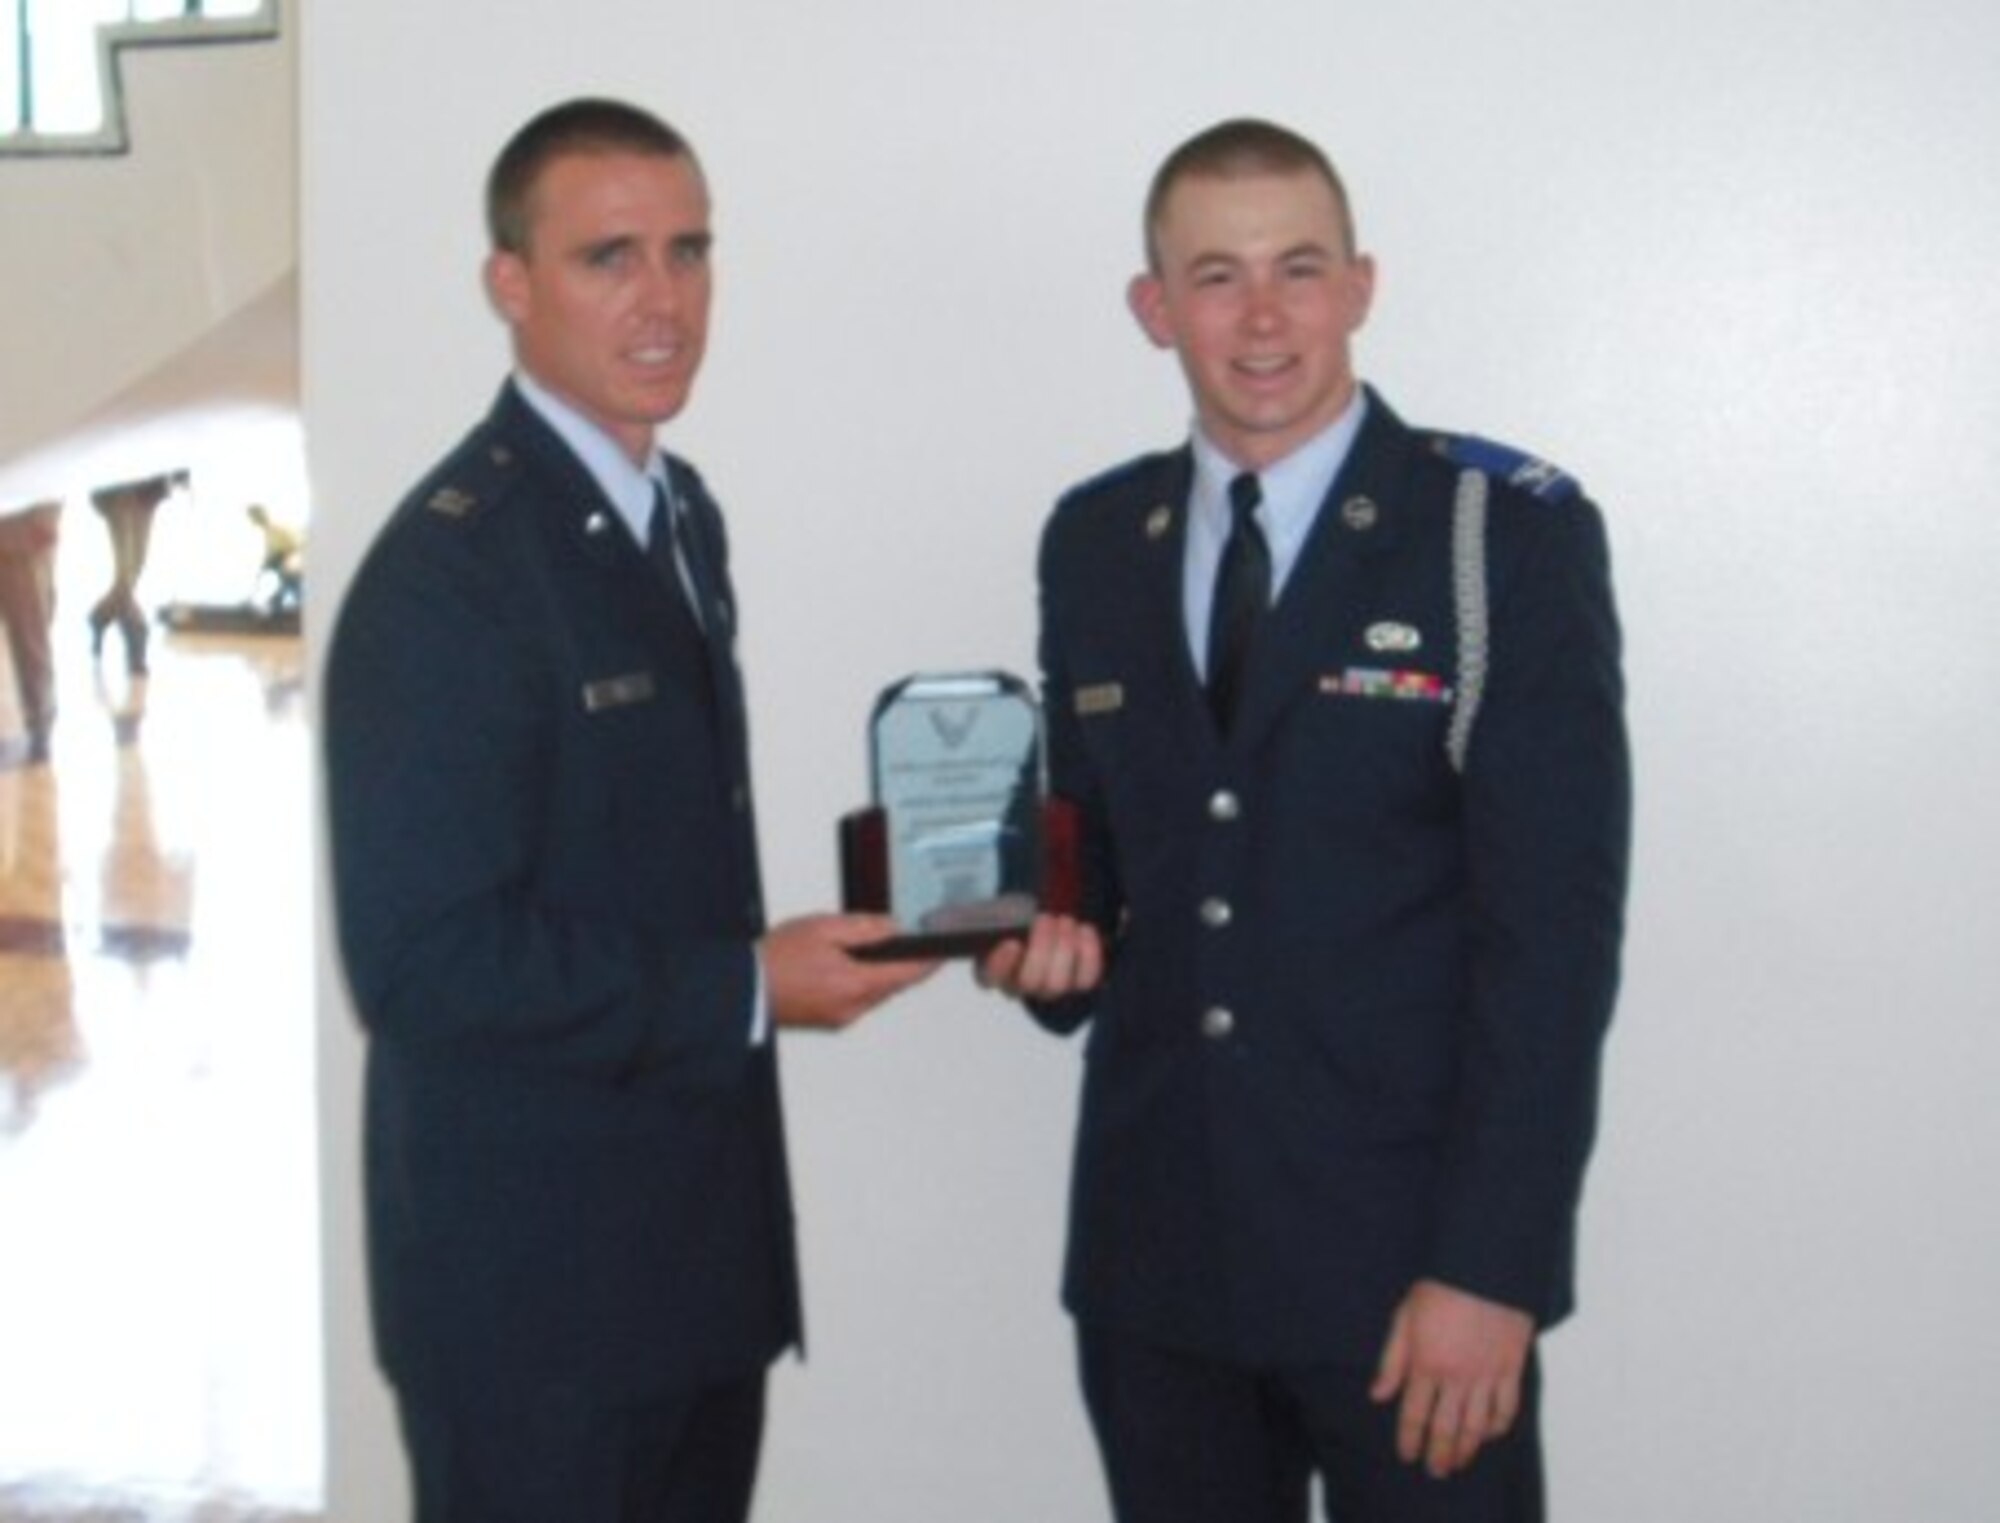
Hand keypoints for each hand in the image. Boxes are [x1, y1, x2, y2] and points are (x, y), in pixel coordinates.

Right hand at [761, 914, 938, 1029]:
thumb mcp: (822, 928)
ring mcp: (840, 1017)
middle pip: (890, 984)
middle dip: (894, 963)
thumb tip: (890, 928)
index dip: (927, 963)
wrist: (743, 989)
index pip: (906, 974)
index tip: (940, 954)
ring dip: (873, 973)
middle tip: (891, 939)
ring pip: (873, 992)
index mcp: (854, 984)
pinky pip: (856, 999)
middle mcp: (852, 1007)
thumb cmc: (774, 960)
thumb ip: (863, 928)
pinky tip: (837, 967)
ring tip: (851, 950)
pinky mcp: (830, 1020)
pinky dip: (856, 982)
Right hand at [973, 913, 1103, 999]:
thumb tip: (1010, 913)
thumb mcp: (1005, 918)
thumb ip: (1003, 919)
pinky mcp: (1077, 984)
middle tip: (1045, 918)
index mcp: (994, 972)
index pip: (993, 978)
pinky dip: (1089, 951)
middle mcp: (1021, 988)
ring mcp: (1050, 989)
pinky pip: (1087, 978)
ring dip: (1064, 946)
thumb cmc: (1022, 922)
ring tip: (1065, 920)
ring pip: (1058, 984)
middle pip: (1030, 981)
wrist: (1046, 930)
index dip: (1003, 964)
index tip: (1013, 943)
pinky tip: (1083, 929)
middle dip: (1041, 947)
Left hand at [1369, 1279, 1534, 1478]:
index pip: (1414, 1414)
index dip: (1409, 1440)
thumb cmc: (1441, 1286)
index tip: (1407, 1456)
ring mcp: (1487, 1375)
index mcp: (1426, 1363)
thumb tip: (1377, 1395)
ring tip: (1459, 1462)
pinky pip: (1506, 1408)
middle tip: (1435, 1471)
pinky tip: (1489, 1434)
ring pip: (1477, 1426)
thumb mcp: (1404, 1317)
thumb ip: (1392, 1360)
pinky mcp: (1511, 1368)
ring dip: (1467, 1449)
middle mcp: (1456, 1376)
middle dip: (1438, 1454)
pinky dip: (1498, 1427)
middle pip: (1446, 1428)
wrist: (1485, 1266)